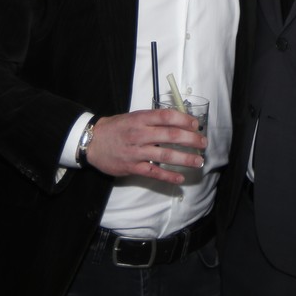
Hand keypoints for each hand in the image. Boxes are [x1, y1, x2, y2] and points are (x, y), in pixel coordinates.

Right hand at [84, 108, 205, 183]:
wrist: (92, 142)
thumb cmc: (115, 128)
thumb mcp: (132, 117)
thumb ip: (152, 120)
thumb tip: (178, 122)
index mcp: (140, 118)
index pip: (167, 116)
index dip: (184, 119)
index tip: (196, 124)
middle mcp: (140, 133)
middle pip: (171, 135)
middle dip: (191, 139)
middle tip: (203, 143)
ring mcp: (136, 151)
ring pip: (166, 154)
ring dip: (185, 158)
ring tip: (198, 161)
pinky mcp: (132, 167)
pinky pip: (154, 172)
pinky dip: (168, 176)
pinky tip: (180, 179)